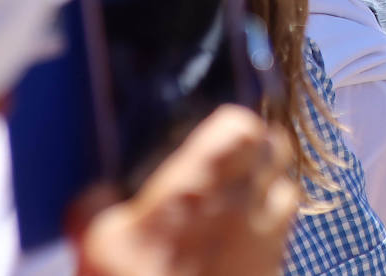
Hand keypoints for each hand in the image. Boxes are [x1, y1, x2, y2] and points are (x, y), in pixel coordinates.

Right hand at [79, 106, 298, 275]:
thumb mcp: (95, 245)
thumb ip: (95, 205)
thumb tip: (98, 191)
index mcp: (198, 188)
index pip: (243, 128)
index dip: (234, 124)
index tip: (219, 130)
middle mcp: (241, 207)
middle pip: (279, 151)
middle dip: (262, 148)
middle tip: (237, 157)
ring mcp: (264, 243)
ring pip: (289, 191)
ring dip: (273, 187)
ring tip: (245, 196)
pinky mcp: (272, 272)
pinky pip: (283, 237)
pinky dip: (271, 230)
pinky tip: (242, 242)